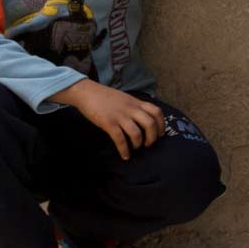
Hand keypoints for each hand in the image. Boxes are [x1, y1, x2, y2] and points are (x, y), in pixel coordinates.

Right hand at [53, 77, 167, 159]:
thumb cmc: (104, 96)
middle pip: (150, 124)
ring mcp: (120, 116)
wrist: (86, 92)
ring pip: (136, 133)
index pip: (156, 111)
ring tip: (134, 148)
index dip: (161, 125)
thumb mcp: (124, 98)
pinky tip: (124, 155)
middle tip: (148, 144)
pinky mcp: (108, 123)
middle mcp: (130, 109)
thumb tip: (141, 119)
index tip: (160, 134)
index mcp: (135, 102)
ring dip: (138, 144)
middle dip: (152, 138)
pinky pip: (120, 139)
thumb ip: (133, 107)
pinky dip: (124, 150)